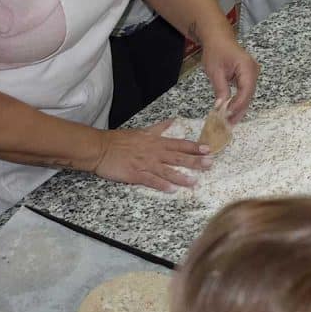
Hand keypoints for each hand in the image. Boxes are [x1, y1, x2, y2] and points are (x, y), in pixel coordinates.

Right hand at [92, 119, 210, 191]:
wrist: (100, 148)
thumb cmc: (120, 140)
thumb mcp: (142, 131)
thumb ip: (159, 128)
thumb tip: (171, 121)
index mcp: (156, 142)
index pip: (179, 144)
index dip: (194, 147)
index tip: (208, 149)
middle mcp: (153, 152)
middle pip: (178, 157)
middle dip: (195, 161)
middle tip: (209, 165)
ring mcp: (145, 164)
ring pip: (167, 170)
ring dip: (181, 177)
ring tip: (194, 182)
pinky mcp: (135, 174)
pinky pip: (150, 180)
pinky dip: (161, 184)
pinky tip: (171, 190)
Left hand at [202, 31, 259, 124]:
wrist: (218, 39)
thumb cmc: (216, 52)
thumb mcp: (215, 71)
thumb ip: (220, 89)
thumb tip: (222, 108)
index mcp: (247, 67)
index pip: (246, 90)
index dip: (238, 105)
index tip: (227, 116)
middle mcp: (253, 71)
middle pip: (249, 95)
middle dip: (239, 110)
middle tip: (228, 124)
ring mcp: (252, 74)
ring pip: (247, 95)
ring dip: (239, 107)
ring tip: (229, 121)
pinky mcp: (248, 77)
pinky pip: (245, 92)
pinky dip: (238, 101)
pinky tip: (231, 111)